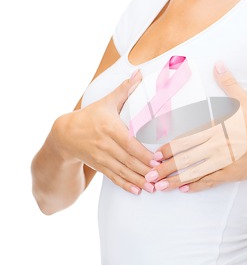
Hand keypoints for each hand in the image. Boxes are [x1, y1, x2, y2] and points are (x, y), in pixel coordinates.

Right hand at [52, 70, 155, 194]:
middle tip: (162, 177)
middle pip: (128, 160)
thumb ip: (125, 89)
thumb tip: (139, 72)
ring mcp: (102, 158)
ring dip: (139, 180)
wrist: (65, 134)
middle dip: (145, 170)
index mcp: (110, 128)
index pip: (129, 143)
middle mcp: (105, 145)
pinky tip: (137, 191)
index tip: (157, 160)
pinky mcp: (100, 167)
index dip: (143, 153)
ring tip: (153, 187)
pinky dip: (126, 185)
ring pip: (123, 171)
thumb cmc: (92, 116)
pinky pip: (114, 178)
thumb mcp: (107, 102)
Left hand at [147, 61, 246, 192]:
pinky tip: (184, 189)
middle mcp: (216, 145)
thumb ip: (228, 83)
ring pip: (194, 172)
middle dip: (165, 168)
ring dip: (174, 180)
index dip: (169, 149)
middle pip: (185, 158)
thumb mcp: (245, 99)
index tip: (154, 155)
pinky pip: (211, 181)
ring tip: (158, 187)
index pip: (186, 140)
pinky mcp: (233, 172)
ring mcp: (224, 161)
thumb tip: (218, 64)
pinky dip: (196, 185)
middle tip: (148, 175)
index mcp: (216, 127)